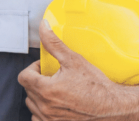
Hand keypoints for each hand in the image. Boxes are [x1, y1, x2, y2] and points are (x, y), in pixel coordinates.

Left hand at [17, 19, 138, 120]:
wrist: (114, 108)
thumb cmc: (98, 87)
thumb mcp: (74, 60)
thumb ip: (54, 43)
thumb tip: (43, 27)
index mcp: (46, 90)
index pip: (23, 76)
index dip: (32, 69)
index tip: (43, 68)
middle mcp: (46, 108)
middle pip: (28, 90)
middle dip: (38, 81)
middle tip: (53, 77)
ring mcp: (50, 120)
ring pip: (33, 105)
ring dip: (40, 97)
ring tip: (56, 91)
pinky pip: (39, 119)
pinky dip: (45, 111)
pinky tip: (58, 104)